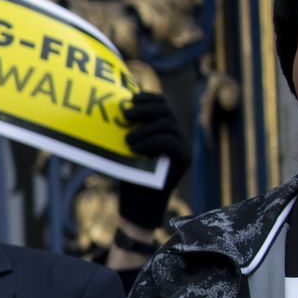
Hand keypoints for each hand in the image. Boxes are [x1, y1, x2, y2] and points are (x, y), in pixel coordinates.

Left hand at [117, 91, 190, 229]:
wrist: (138, 199)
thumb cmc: (128, 171)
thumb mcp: (125, 145)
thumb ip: (127, 128)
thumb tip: (113, 108)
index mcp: (164, 127)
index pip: (162, 104)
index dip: (148, 98)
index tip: (131, 99)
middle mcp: (177, 134)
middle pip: (166, 111)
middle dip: (145, 109)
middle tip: (126, 115)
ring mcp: (183, 146)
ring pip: (168, 125)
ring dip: (144, 130)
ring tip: (127, 140)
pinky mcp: (184, 158)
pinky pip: (170, 142)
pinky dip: (151, 142)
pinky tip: (135, 148)